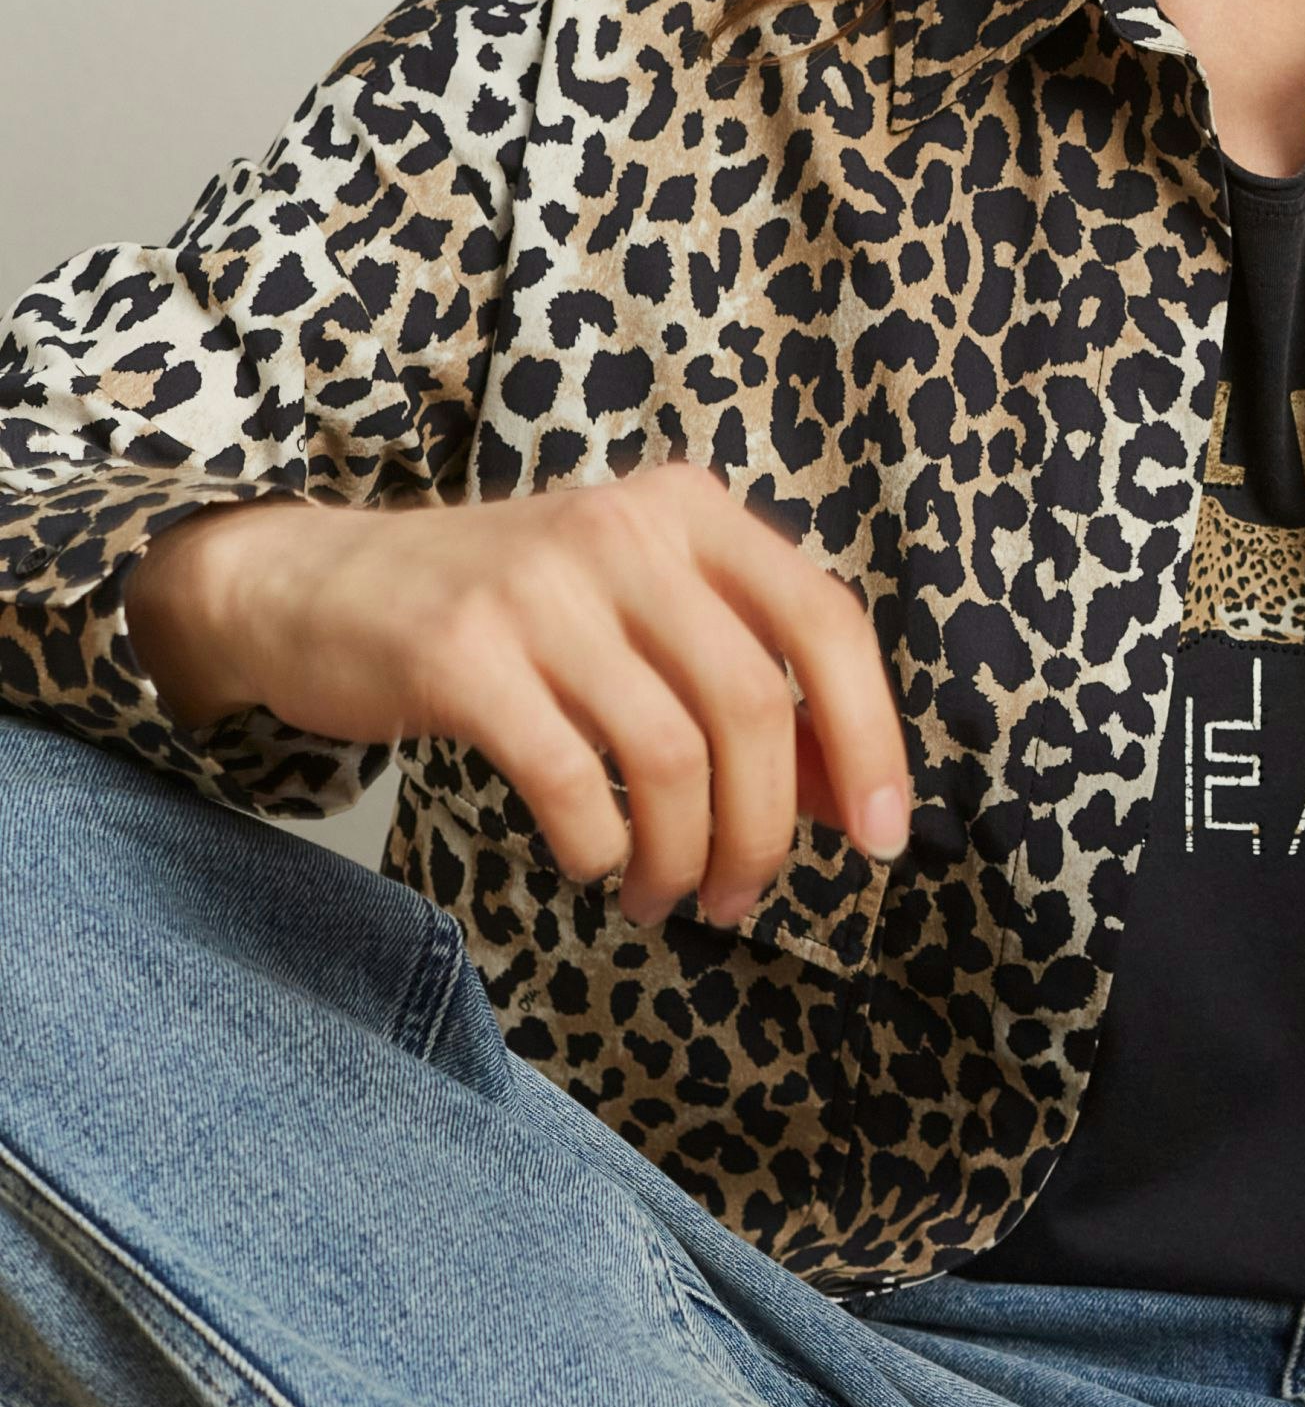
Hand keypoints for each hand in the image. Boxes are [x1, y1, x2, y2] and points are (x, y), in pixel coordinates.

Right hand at [126, 467, 909, 926]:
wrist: (319, 584)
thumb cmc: (510, 617)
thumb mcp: (641, 618)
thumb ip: (748, 688)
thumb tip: (853, 800)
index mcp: (691, 511)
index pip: (826, 621)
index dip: (871, 740)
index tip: (883, 839)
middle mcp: (625, 532)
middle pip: (754, 705)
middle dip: (766, 828)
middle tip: (741, 895)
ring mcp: (539, 587)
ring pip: (670, 754)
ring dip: (683, 855)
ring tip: (665, 896)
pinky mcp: (460, 652)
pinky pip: (572, 778)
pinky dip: (600, 845)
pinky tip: (594, 862)